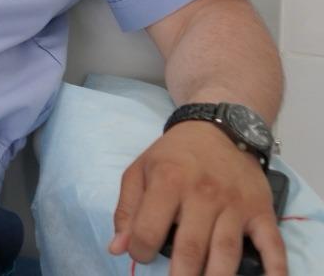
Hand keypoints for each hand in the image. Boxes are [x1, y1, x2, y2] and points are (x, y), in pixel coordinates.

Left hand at [111, 122, 287, 275]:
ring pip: (226, 250)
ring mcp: (235, 204)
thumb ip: (127, 210)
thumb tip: (117, 248)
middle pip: (190, 246)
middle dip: (180, 275)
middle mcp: (202, 194)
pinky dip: (274, 268)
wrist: (219, 129)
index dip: (139, 250)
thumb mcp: (140, 171)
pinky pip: (272, 244)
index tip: (140, 256)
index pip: (149, 229)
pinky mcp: (261, 211)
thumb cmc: (174, 155)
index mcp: (168, 182)